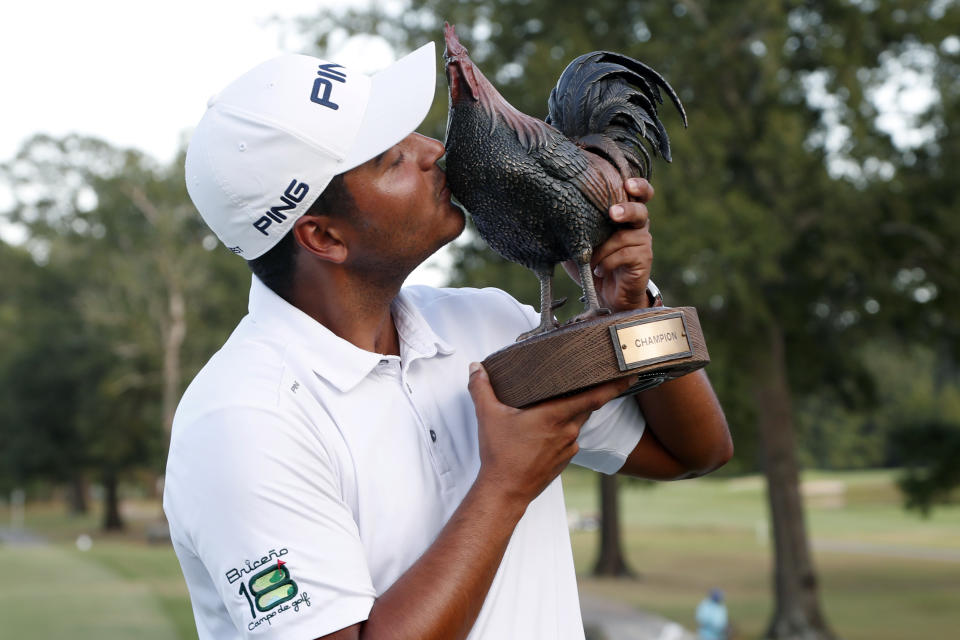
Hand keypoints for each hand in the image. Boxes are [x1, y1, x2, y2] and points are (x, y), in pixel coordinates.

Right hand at [467, 362, 632, 504]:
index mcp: (555, 416)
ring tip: (563, 401)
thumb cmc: (501, 455)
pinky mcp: (564, 460)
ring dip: (574, 412)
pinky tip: (550, 428)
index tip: (630, 375)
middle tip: (594, 378)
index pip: (594, 397)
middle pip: (587, 406)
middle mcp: (567, 431)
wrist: (505, 492)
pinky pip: (570, 439)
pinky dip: (564, 430)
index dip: (614, 385)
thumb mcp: (488, 416)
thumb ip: (481, 388)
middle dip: (591, 393)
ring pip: (578, 423)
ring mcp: (568, 448)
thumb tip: (476, 368)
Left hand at [564, 177, 653, 311]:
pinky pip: (624, 255)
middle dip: (626, 210)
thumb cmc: (593, 263)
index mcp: (624, 215)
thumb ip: (576, 226)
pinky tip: (599, 270)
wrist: (607, 296)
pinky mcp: (644, 258)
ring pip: (624, 237)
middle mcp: (638, 225)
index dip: (638, 187)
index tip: (627, 185)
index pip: (638, 194)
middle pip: (639, 210)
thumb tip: (552, 211)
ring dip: (602, 250)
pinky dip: (607, 263)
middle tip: (612, 213)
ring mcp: (643, 241)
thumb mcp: (581, 242)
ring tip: (590, 262)